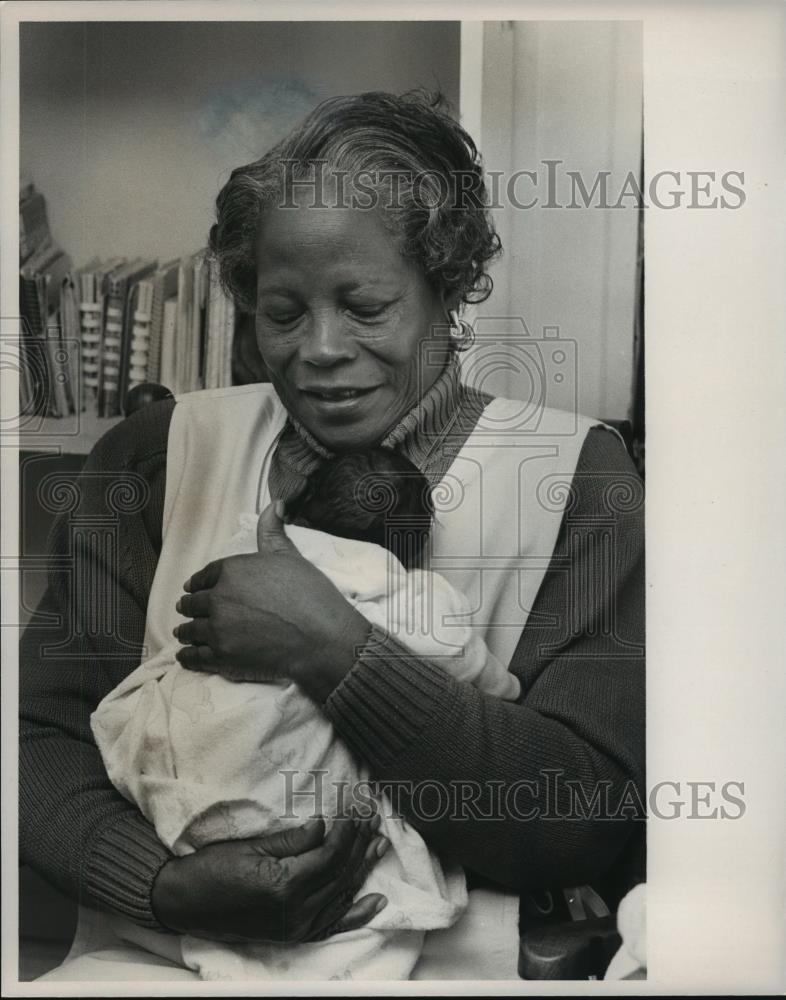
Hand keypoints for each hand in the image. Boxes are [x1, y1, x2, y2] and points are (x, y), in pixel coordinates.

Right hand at [152, 814, 389, 943]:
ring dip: (363, 867)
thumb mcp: (252, 846)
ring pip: (342, 893)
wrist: (186, 902)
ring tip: (380, 842)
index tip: (355, 805)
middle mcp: (295, 912)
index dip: (347, 828)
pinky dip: (357, 914)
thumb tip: (324, 826)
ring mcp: (296, 927)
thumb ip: (292, 840)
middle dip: (359, 841)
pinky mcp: (294, 933)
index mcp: (284, 886)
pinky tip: (377, 902)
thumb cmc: (212, 868)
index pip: (330, 853)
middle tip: (372, 815)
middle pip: (341, 872)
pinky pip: (333, 925)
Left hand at [174, 503, 370, 699]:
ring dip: (185, 631)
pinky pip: (195, 657)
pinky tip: (185, 656)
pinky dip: (187, 656)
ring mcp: (218, 630)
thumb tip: (274, 504)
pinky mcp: (222, 658)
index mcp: (232, 571)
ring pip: (191, 630)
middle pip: (194, 603)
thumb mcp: (290, 556)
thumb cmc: (310, 595)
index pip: (206, 575)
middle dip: (190, 605)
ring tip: (183, 633)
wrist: (321, 637)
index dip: (199, 582)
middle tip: (186, 609)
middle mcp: (218, 599)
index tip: (193, 587)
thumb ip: (273, 532)